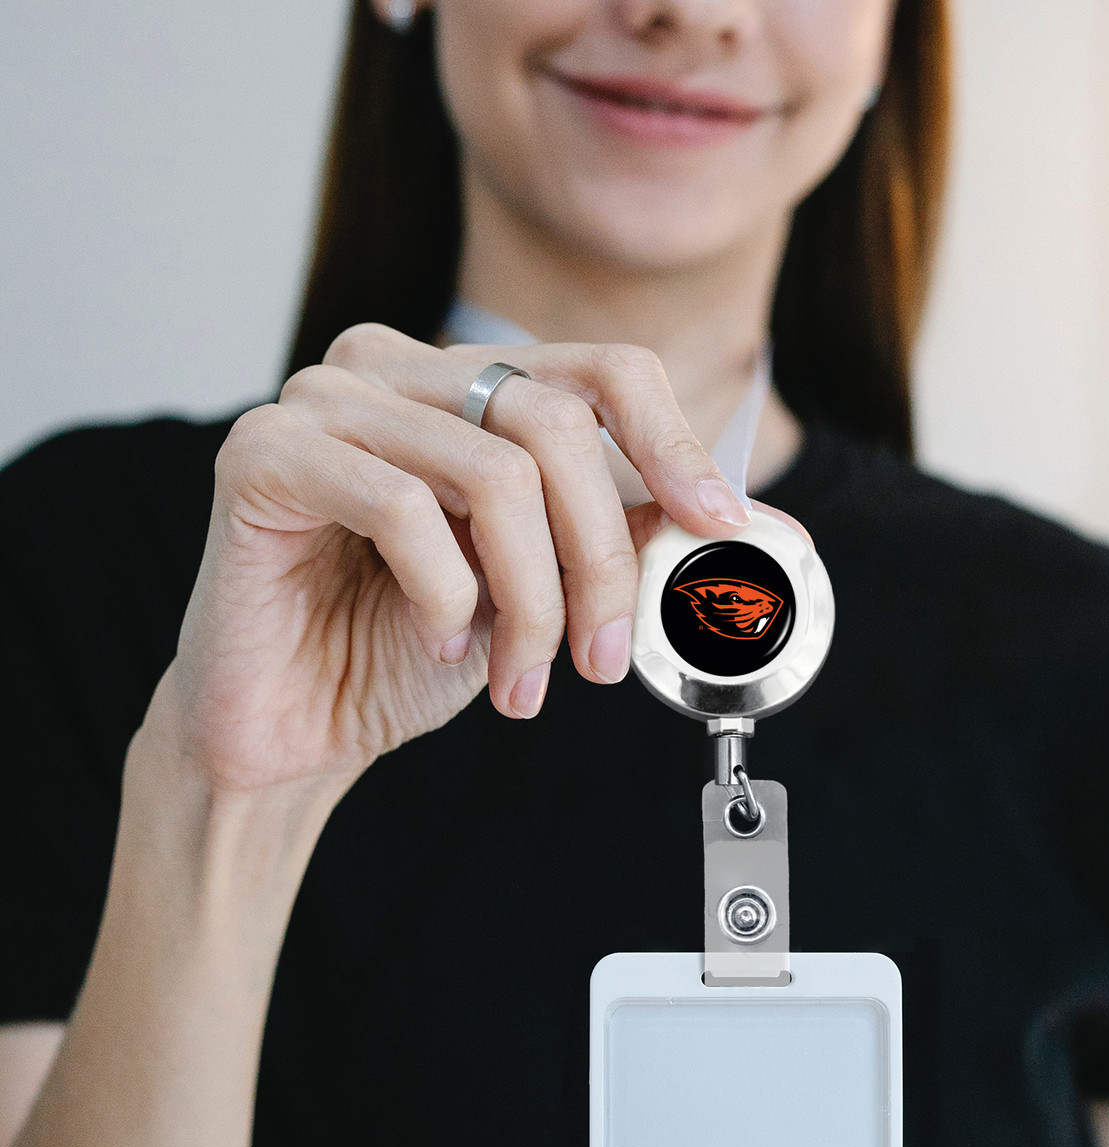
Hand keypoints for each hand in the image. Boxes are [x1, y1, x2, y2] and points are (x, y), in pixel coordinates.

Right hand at [153, 323, 770, 793]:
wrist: (298, 726)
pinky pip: (402, 506)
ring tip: (518, 676)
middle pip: (555, 426)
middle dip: (599, 561)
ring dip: (530, 600)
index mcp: (462, 382)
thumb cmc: (411, 648)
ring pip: (492, 473)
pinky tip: (438, 641)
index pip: (600, 370)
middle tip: (598, 659)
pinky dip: (446, 594)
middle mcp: (393, 368)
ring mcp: (322, 400)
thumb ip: (628, 537)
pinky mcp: (262, 454)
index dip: (674, 445)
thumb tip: (755, 529)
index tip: (719, 528)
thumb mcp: (545, 587)